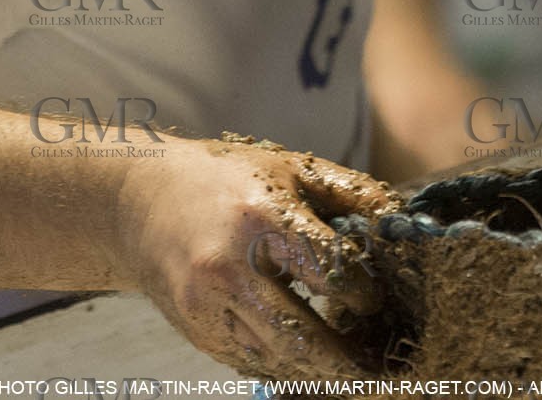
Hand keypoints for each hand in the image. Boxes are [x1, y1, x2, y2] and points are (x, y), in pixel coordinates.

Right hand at [114, 136, 401, 378]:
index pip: (328, 270)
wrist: (141, 201)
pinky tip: (312, 365)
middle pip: (299, 334)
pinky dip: (285, 367)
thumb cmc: (229, 179)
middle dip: (345, 360)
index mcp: (262, 219)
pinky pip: (250, 360)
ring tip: (354, 372)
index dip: (361, 292)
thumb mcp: (293, 169)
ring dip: (318, 371)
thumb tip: (400, 221)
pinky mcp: (196, 330)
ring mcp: (208, 306)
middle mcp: (230, 268)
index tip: (378, 300)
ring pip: (275, 357)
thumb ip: (352, 193)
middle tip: (379, 371)